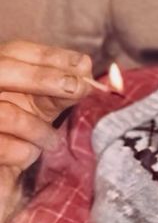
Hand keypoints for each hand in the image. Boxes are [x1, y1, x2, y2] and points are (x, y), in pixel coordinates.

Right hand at [0, 39, 93, 173]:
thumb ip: (60, 88)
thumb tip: (85, 66)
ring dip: (38, 129)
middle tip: (78, 88)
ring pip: (6, 113)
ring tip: (52, 142)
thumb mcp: (41, 106)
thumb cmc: (19, 132)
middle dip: (44, 78)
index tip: (82, 64)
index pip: (15, 51)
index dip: (49, 56)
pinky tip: (28, 155)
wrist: (1, 171)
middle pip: (3, 69)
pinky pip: (3, 147)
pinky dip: (23, 152)